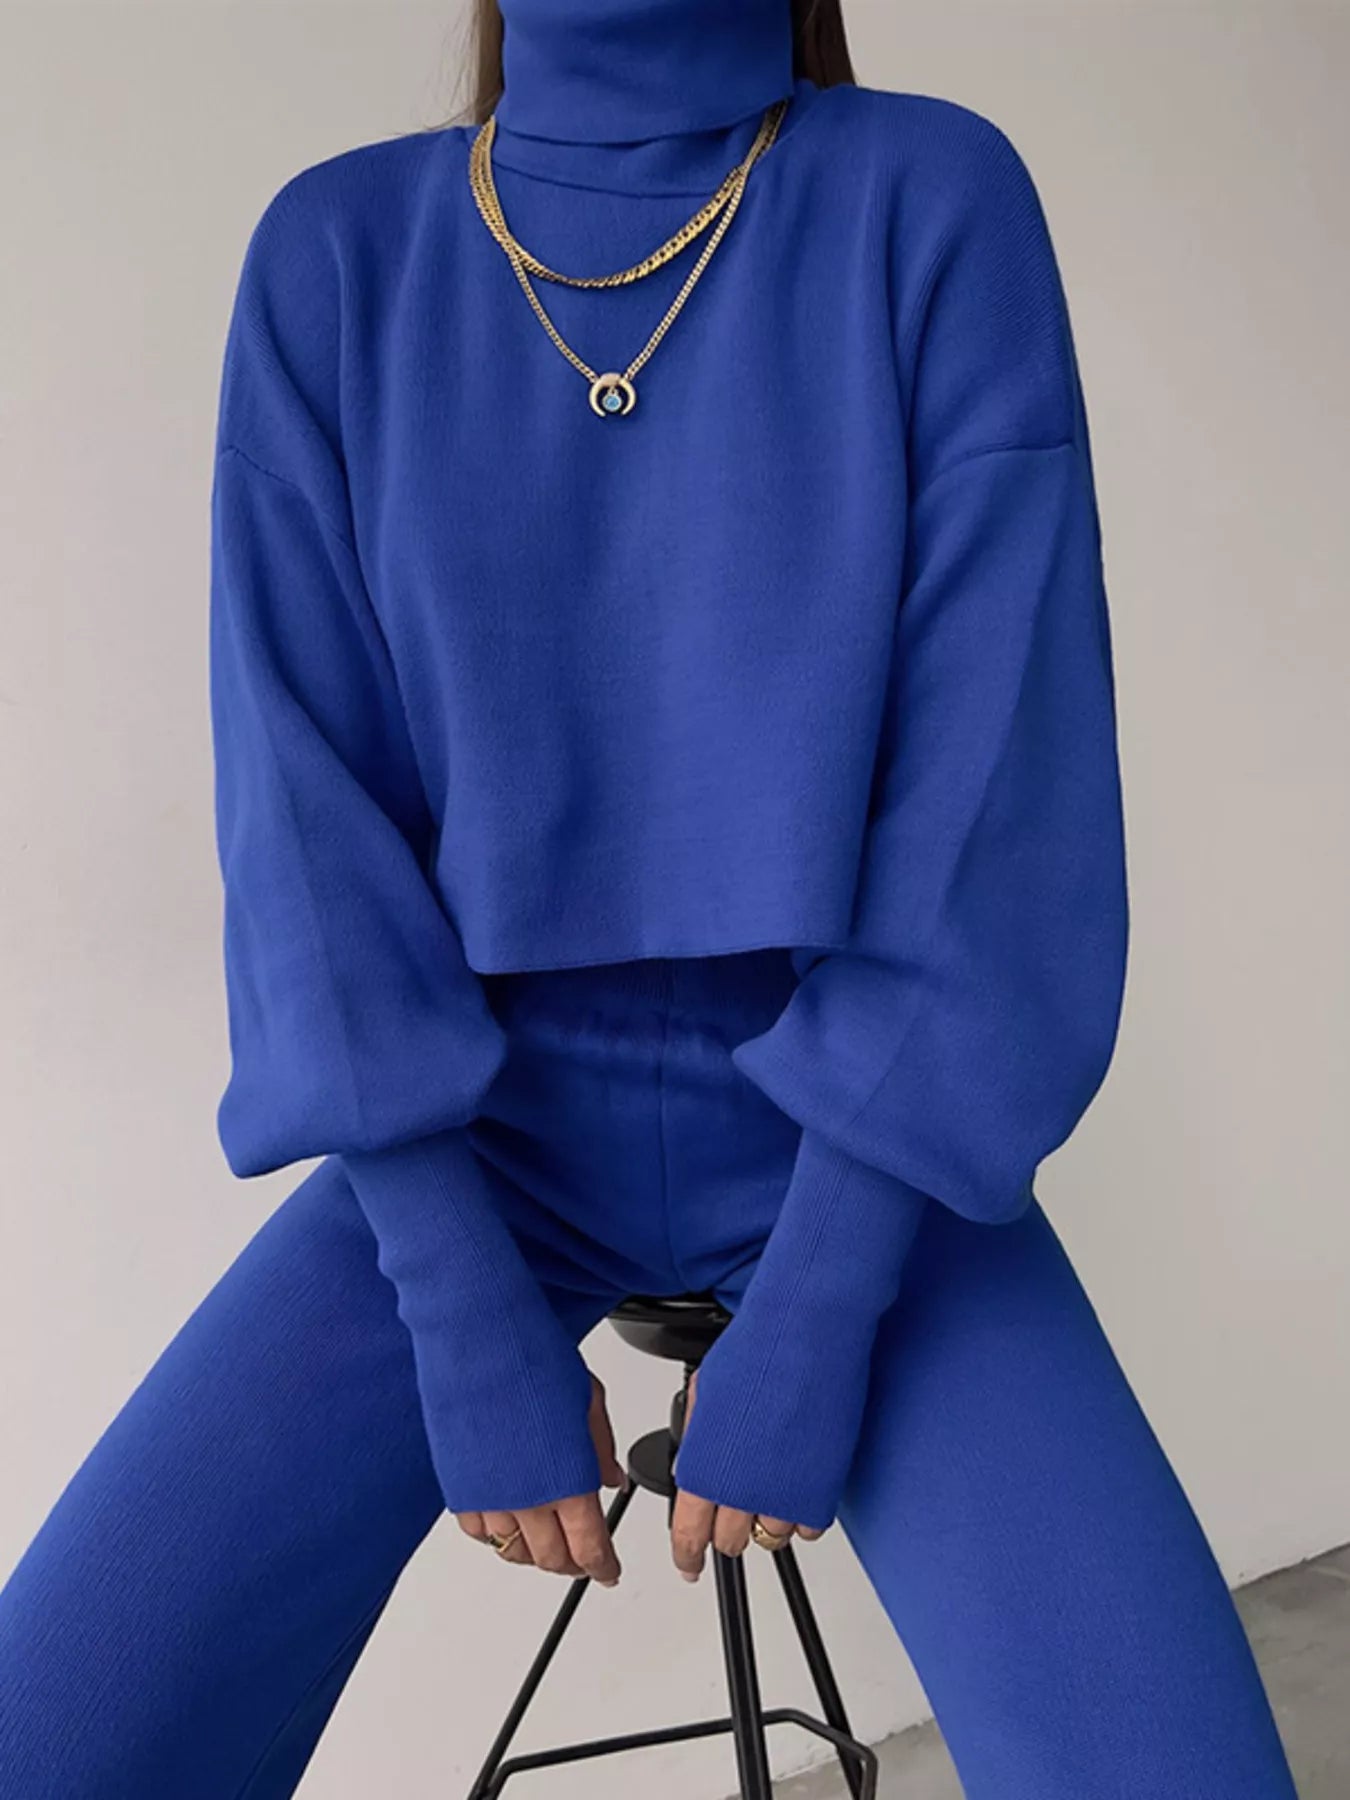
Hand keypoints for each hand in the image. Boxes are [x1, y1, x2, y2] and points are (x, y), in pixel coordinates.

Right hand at [455, 1372, 627, 1582]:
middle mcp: (527, 1499)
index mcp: (568, 1481)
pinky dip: (496, 1536)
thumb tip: (610, 1478)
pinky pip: (478, 1532)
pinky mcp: (459, 1487)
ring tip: (547, 1542)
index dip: (603, 1567)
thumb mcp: (588, 1399)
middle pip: (552, 1559)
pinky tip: (507, 1523)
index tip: (609, 1572)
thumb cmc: (532, 1356)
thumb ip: (600, 1448)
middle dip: (572, 1565)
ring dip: (535, 1554)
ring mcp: (489, 1496)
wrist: (478, 1338)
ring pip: (513, 1552)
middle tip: (582, 1559)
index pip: (590, 1548)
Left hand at [669, 1367, 825, 1581]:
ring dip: (766, 1519)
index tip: (690, 1566)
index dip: (688, 1556)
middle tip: (734, 1508)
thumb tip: (693, 1464)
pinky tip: (797, 1487)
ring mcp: (783, 1494)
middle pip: (731, 1544)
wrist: (805, 1336)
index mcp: (704, 1469)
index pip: (689, 1536)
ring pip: (770, 1538)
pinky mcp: (820, 1491)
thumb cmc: (755, 1351)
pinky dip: (801, 1515)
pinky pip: (808, 1528)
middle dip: (728, 1532)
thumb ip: (696, 1439)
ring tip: (770, 1484)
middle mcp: (741, 1490)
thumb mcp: (704, 1394)